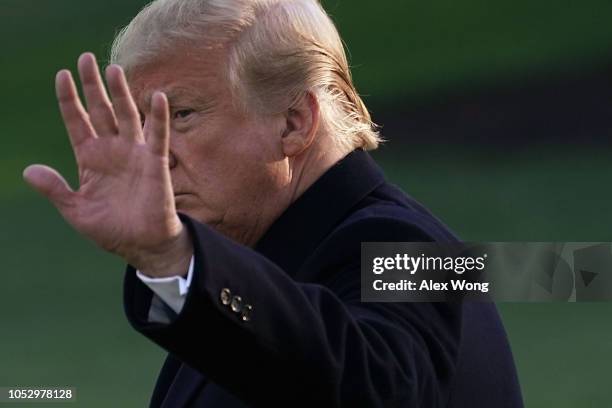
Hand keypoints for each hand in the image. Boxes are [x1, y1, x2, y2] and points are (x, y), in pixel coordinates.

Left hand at [23, 53, 191, 276]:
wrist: (141, 244)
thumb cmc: (110, 229)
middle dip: (93, 86)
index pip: (77, 121)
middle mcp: (112, 150)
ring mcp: (134, 154)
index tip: (61, 75)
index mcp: (90, 158)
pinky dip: (158, 117)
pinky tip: (158, 97)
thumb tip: (27, 171)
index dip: (69, 99)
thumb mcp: (75, 210)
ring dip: (121, 93)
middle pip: (101, 110)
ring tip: (113, 69)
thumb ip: (54, 189)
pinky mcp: (155, 163)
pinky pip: (158, 136)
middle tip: (86, 58)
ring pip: (126, 116)